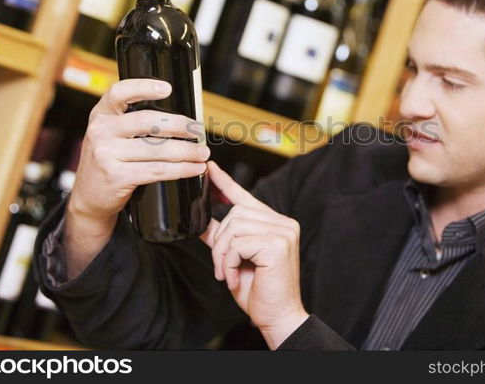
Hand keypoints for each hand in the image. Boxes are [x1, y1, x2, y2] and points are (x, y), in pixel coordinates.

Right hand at [64, 79, 208, 277]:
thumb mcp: (110, 135)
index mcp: (101, 115)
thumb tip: (177, 118)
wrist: (89, 198)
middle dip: (179, 125)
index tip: (167, 88)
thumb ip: (131, 122)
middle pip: (147, 122)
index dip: (144, 87)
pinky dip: (180, 169)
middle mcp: (101, 131)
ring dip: (186, 151)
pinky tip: (193, 168)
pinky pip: (156, 170)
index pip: (119, 92)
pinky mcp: (116, 176)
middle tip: (197, 130)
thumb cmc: (108, 162)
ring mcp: (106, 154)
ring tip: (202, 153)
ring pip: (156, 149)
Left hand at [201, 162, 308, 349]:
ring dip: (223, 254)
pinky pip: (238, 243)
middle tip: (222, 267)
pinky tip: (235, 275)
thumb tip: (201, 221)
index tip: (210, 168)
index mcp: (274, 223)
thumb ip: (222, 237)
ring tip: (229, 272)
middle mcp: (282, 222)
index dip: (225, 182)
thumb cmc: (259, 290)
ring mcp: (282, 231)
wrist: (276, 316)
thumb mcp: (234, 259)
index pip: (245, 196)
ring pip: (234, 227)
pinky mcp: (278, 243)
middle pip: (234, 213)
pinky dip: (229, 261)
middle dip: (220, 242)